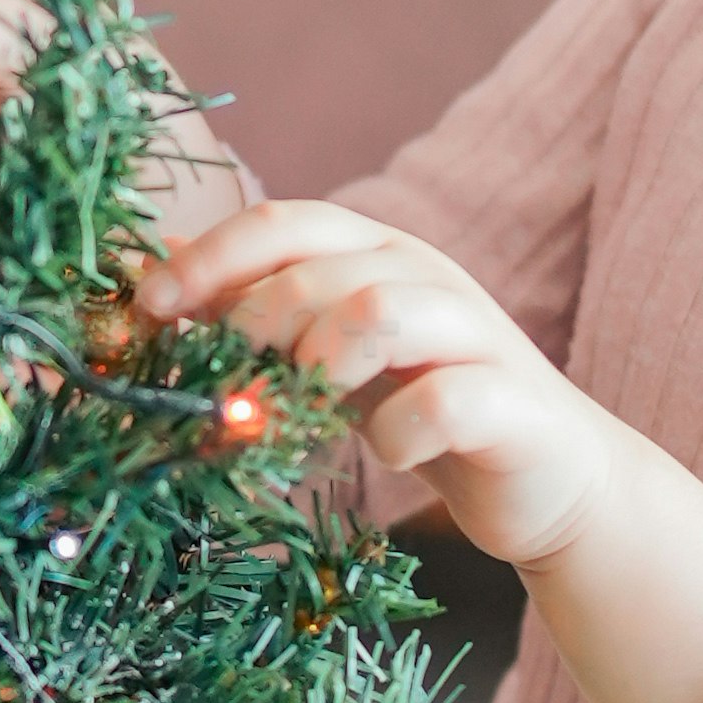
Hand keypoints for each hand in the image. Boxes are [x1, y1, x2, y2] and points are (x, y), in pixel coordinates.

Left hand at [144, 199, 622, 569]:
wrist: (552, 481)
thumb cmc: (427, 415)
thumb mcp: (334, 359)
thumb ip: (261, 314)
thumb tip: (161, 267)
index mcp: (377, 256)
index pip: (285, 222)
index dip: (211, 257)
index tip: (149, 307)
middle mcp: (427, 277)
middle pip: (320, 270)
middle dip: (255, 325)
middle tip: (233, 386)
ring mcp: (475, 335)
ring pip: (380, 312)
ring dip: (323, 365)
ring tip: (311, 411)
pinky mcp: (511, 403)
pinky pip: (443, 402)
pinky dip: (399, 435)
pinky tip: (392, 455)